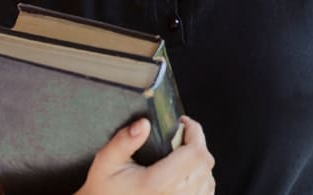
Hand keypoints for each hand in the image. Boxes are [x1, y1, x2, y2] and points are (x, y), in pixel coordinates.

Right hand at [77, 116, 214, 193]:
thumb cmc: (104, 191)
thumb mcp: (106, 162)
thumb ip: (124, 141)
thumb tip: (144, 124)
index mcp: (158, 183)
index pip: (196, 153)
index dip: (195, 132)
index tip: (184, 124)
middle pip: (205, 163)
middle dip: (196, 144)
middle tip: (180, 137)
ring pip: (208, 180)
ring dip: (200, 163)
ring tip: (181, 155)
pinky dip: (201, 182)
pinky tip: (185, 175)